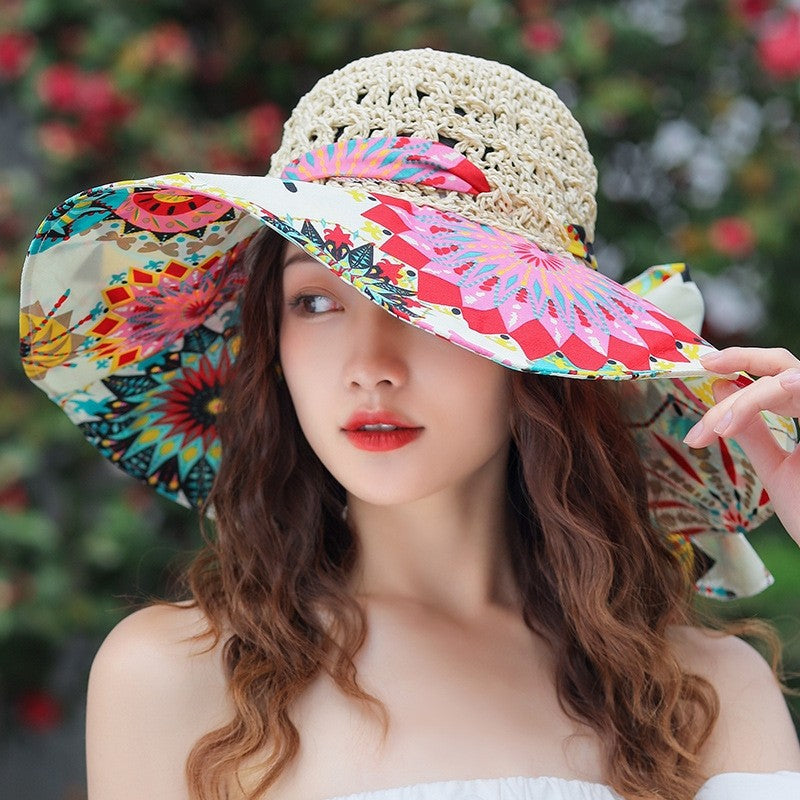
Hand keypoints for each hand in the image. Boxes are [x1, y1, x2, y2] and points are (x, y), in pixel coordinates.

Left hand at [682, 347, 799, 545]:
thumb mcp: (776, 469)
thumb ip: (752, 431)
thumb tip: (720, 389)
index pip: (778, 376)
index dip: (743, 365)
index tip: (706, 371)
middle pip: (785, 364)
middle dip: (743, 359)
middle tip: (707, 365)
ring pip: (789, 380)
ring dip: (747, 399)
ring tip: (718, 427)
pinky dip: (780, 395)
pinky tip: (758, 404)